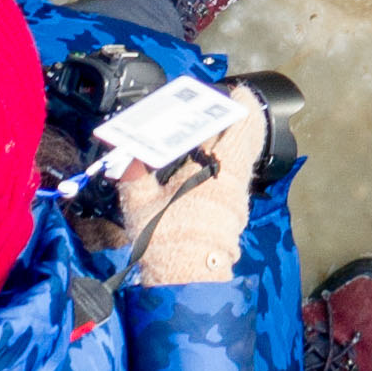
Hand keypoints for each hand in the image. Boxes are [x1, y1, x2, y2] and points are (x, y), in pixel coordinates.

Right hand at [113, 86, 269, 286]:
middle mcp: (232, 177)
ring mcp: (237, 194)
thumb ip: (132, 174)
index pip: (235, 125)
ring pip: (245, 154)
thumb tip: (124, 154)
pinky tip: (216, 161)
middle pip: (246, 136)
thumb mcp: (140, 203)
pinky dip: (233, 160)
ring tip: (221, 126)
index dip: (237, 106)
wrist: (187, 278)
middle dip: (240, 117)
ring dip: (237, 138)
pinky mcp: (236, 210)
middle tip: (229, 102)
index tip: (234, 92)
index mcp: (213, 166)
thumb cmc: (165, 240)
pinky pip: (240, 173)